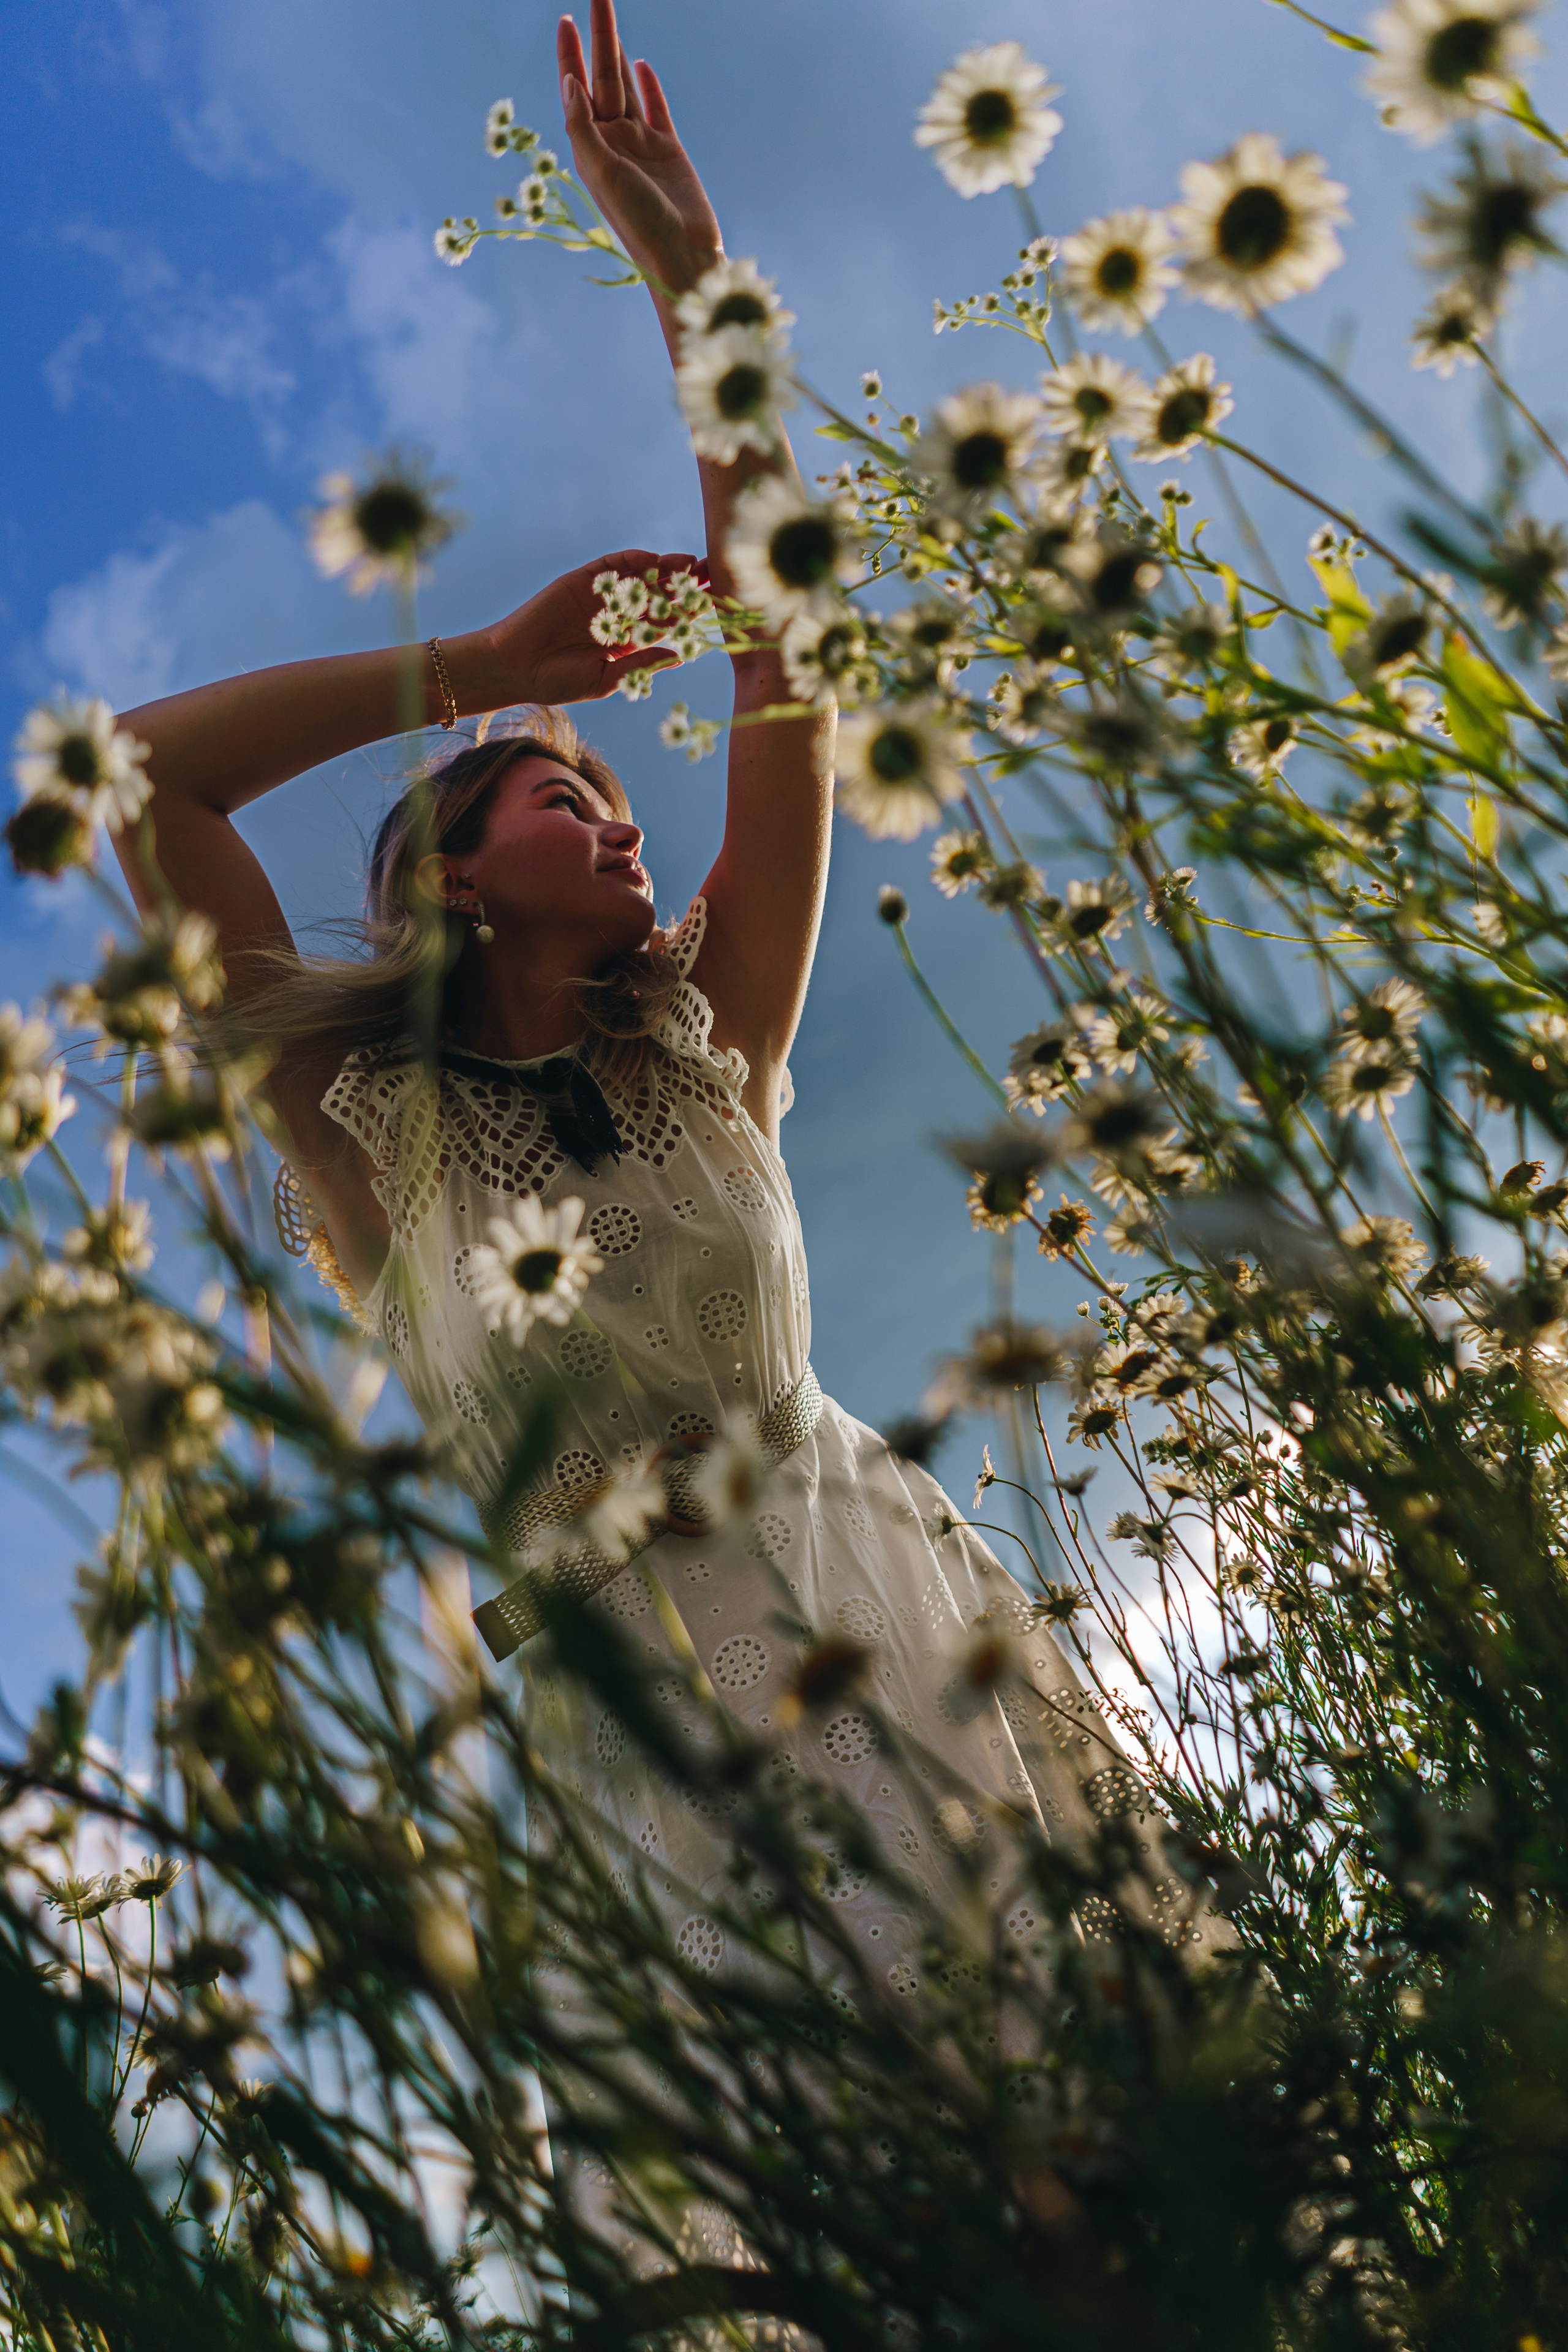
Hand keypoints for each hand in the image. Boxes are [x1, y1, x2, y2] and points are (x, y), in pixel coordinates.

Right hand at [474, 549, 706, 707]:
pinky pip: (611, 564)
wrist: (516, 667)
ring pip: (640, 577)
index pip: (665, 624)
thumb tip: (680, 656)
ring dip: (666, 569)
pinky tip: (653, 560)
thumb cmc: (558, 682)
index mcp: (628, 642)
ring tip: (691, 563)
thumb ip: (641, 665)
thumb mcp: (606, 679)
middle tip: (714, 574)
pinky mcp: (581, 581)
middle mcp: (618, 616)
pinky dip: (632, 560)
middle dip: (686, 586)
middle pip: (659, 596)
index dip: (690, 615)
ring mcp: (600, 596)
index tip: (717, 608)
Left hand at [557, 0, 721, 301]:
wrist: (681, 253)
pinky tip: (641, 64)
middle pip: (602, 78)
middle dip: (599, 37)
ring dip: (618, 53)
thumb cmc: (639, 222)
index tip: (565, 19)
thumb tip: (570, 82)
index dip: (569, 54)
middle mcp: (612, 142)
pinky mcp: (668, 150)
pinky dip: (648, 86)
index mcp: (590, 148)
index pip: (575, 89)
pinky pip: (655, 109)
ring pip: (626, 87)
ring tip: (611, 23)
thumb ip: (582, 127)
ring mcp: (641, 145)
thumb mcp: (602, 174)